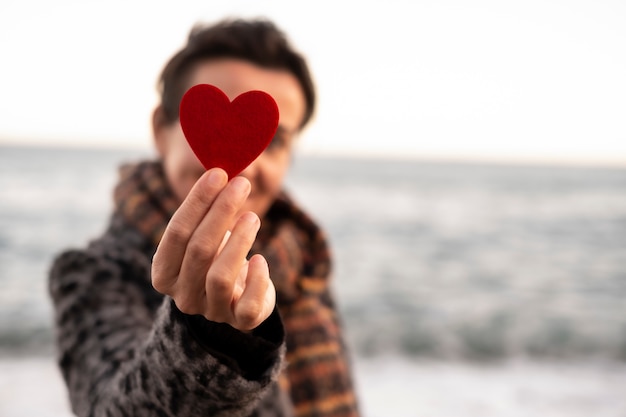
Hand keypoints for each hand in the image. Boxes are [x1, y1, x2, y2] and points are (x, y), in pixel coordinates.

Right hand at [151, 168, 275, 330]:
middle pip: (198, 250)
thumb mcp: (205, 234)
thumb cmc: (217, 256)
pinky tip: (261, 259)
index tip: (218, 174)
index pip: (176, 233)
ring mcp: (211, 312)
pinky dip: (257, 280)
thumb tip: (221, 171)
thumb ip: (206, 210)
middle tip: (241, 185)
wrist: (237, 297)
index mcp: (164, 273)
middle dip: (221, 212)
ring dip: (239, 241)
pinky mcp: (239, 322)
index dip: (197, 201)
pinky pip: (247, 306)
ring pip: (220, 276)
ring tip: (253, 216)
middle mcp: (183, 296)